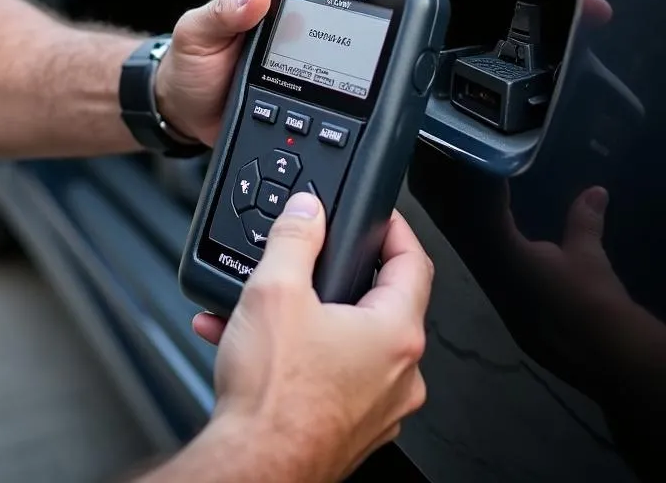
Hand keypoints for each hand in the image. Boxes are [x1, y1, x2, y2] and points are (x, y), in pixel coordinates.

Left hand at [156, 0, 382, 144]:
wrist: (180, 112)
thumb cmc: (186, 65)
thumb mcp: (194, 33)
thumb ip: (222, 13)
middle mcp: (283, 24)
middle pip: (331, 8)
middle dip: (364, 1)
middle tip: (394, 0)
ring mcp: (294, 56)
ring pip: (335, 46)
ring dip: (359, 46)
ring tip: (393, 39)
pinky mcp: (297, 89)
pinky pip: (327, 85)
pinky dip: (345, 85)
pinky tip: (363, 86)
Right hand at [194, 193, 432, 481]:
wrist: (253, 467)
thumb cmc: (274, 397)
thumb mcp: (275, 289)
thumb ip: (295, 237)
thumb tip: (308, 210)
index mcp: (396, 334)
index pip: (414, 262)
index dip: (395, 229)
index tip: (378, 216)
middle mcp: (399, 374)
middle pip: (380, 302)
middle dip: (338, 277)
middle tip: (310, 261)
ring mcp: (378, 407)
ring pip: (348, 342)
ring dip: (307, 318)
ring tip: (263, 309)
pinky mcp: (351, 429)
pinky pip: (331, 375)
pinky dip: (299, 355)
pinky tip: (256, 345)